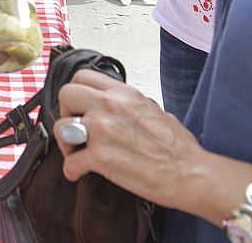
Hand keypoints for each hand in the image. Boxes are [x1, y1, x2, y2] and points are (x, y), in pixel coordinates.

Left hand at [53, 70, 206, 209]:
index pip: (83, 76)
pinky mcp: (101, 158)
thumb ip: (130, 104)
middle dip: (65, 111)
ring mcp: (102, 131)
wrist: (190, 173)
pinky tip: (78, 174)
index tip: (80, 108)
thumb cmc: (179, 147)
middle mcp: (110, 106)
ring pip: (61, 127)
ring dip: (65, 142)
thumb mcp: (154, 109)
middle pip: (66, 94)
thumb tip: (119, 107)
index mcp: (124, 94)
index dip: (77, 93)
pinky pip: (70, 162)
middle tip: (75, 128)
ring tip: (76, 153)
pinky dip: (71, 170)